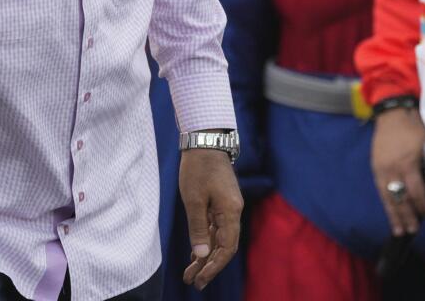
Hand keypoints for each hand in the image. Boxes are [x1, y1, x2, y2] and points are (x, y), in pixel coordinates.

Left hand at [180, 147, 243, 289]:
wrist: (204, 141)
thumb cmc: (197, 168)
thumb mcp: (193, 199)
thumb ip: (198, 228)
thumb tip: (202, 254)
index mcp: (231, 212)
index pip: (226, 248)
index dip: (213, 266)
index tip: (199, 280)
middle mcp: (233, 212)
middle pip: (224, 247)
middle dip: (209, 266)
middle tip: (193, 282)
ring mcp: (228, 207)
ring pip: (219, 238)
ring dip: (205, 255)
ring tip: (190, 272)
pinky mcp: (220, 202)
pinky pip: (215, 228)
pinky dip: (206, 240)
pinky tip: (196, 253)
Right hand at [372, 107, 424, 234]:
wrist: (392, 113)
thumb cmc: (415, 128)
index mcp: (406, 164)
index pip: (415, 192)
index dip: (422, 206)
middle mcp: (391, 169)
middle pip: (399, 199)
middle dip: (406, 217)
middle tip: (413, 231)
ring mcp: (381, 169)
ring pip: (387, 197)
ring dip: (393, 215)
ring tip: (398, 231)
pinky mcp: (375, 167)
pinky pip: (381, 190)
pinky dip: (386, 203)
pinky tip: (390, 214)